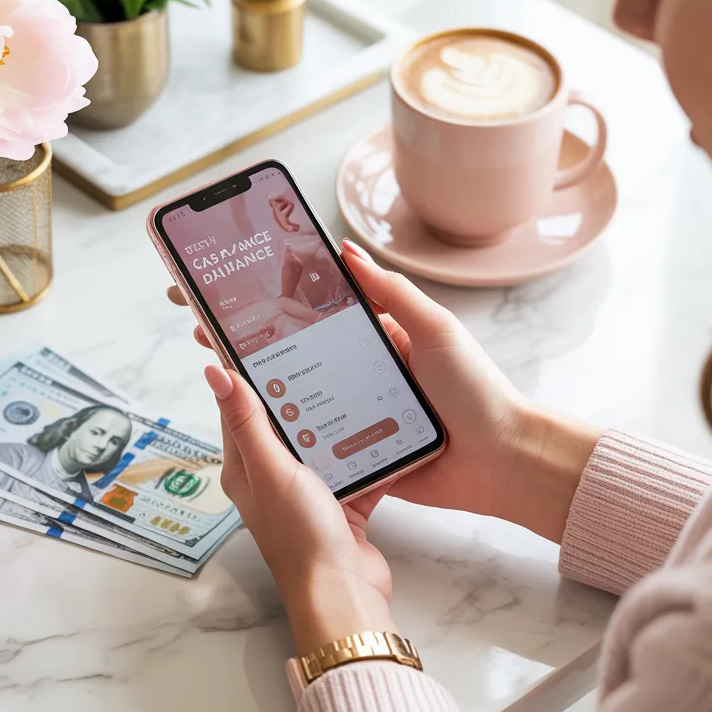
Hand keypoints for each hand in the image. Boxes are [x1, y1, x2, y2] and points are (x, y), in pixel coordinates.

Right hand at [166, 241, 602, 542]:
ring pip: (306, 402)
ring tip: (222, 378)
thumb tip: (345, 250)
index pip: (321, 316)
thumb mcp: (435, 329)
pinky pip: (322, 444)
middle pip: (303, 358)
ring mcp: (363, 417)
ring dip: (270, 394)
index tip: (238, 295)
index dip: (280, 305)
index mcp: (383, 340)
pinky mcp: (364, 455)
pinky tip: (258, 430)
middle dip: (258, 347)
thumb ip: (393, 292)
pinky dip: (295, 439)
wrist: (501, 461)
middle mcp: (367, 376)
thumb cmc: (475, 390)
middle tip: (210, 334)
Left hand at [204, 365, 396, 654]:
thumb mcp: (271, 468)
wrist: (344, 591)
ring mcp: (309, 489)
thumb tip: (214, 370)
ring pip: (321, 436)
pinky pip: (354, 462)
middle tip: (318, 342)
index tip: (260, 333)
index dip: (246, 369)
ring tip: (353, 372)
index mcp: (246, 466)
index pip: (241, 405)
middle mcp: (274, 475)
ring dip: (335, 412)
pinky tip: (382, 419)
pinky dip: (365, 444)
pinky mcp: (342, 501)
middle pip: (284, 417)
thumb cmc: (301, 536)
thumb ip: (248, 420)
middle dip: (299, 384)